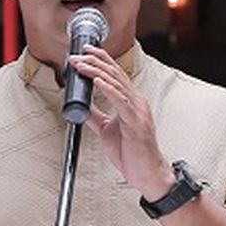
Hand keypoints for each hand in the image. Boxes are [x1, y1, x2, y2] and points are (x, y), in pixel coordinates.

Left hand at [68, 46, 172, 198]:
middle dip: (95, 61)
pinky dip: (108, 89)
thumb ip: (96, 116)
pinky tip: (97, 80)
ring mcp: (137, 111)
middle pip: (115, 74)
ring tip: (82, 64)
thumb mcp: (108, 130)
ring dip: (96, 72)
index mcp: (131, 102)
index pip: (115, 75)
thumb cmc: (133, 154)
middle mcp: (136, 102)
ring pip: (116, 84)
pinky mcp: (135, 122)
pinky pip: (120, 101)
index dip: (101, 60)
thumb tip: (81, 106)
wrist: (148, 174)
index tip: (86, 52)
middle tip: (78, 54)